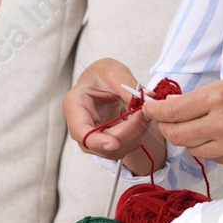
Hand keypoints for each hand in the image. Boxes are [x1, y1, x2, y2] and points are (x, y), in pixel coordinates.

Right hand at [61, 58, 164, 175]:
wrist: (103, 82)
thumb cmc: (103, 74)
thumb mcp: (114, 72)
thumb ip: (128, 86)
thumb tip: (147, 99)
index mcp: (75, 105)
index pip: (81, 132)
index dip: (98, 142)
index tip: (115, 144)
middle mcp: (80, 126)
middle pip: (101, 145)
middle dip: (128, 133)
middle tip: (145, 114)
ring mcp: (93, 138)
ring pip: (114, 150)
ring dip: (135, 135)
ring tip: (143, 113)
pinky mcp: (106, 142)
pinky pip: (122, 147)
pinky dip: (136, 136)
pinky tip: (140, 119)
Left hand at [138, 71, 222, 167]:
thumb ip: (204, 96)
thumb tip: (173, 104)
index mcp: (219, 97)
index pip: (171, 111)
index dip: (154, 111)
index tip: (149, 108)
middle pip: (176, 135)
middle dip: (167, 127)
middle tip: (167, 120)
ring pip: (193, 149)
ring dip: (189, 139)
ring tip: (200, 126)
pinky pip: (214, 158)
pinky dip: (211, 148)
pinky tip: (222, 136)